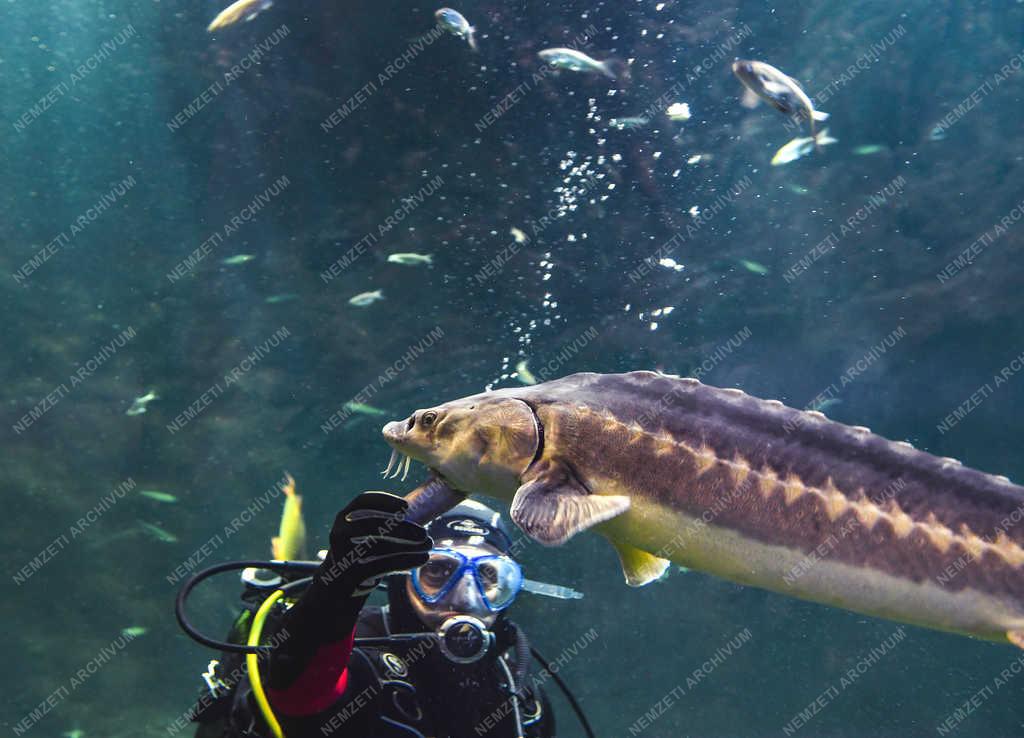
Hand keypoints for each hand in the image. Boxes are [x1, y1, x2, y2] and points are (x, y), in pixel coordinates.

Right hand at [317, 491, 431, 597]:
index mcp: (345, 515)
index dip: (385, 500)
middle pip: (371, 525)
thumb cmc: (363, 548)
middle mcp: (340, 532)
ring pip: (378, 547)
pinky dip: (405, 561)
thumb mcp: (367, 531)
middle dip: (401, 528)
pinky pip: (382, 565)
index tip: (406, 506)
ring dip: (408, 546)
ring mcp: (343, 554)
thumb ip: (389, 521)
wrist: (339, 580)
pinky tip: (422, 558)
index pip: (363, 501)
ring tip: (428, 545)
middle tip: (424, 533)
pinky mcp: (350, 573)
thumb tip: (425, 512)